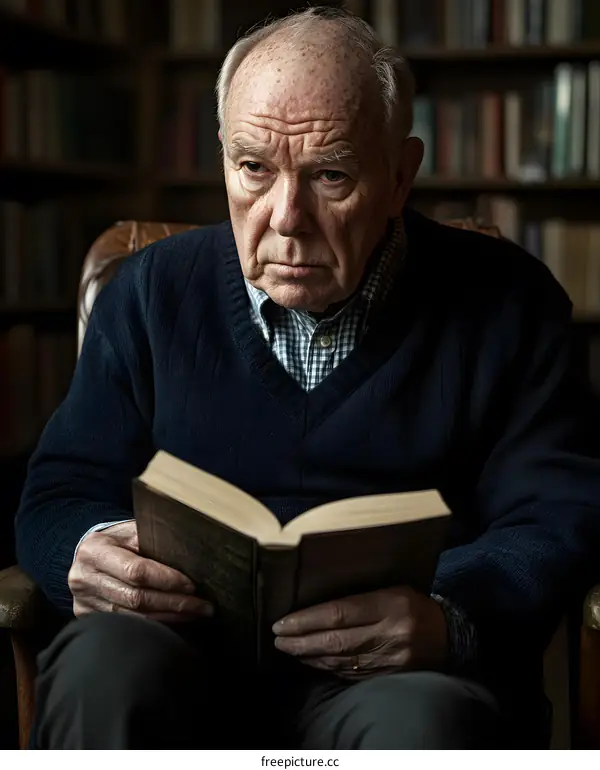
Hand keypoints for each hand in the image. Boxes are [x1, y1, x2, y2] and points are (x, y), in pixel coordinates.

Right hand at [68, 521, 212, 622]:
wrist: (85, 557)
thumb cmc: (116, 541)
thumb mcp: (128, 532)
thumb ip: (151, 540)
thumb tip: (188, 552)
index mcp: (95, 551)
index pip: (136, 570)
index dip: (166, 579)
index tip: (191, 585)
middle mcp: (84, 578)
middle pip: (135, 598)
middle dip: (174, 603)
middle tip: (202, 606)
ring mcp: (83, 602)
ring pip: (132, 618)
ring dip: (169, 618)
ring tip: (195, 615)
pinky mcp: (86, 619)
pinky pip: (126, 626)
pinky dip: (153, 626)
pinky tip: (174, 622)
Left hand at [272, 587, 447, 678]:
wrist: (449, 637)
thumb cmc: (413, 605)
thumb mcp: (392, 590)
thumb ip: (360, 597)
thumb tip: (318, 606)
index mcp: (390, 605)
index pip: (339, 613)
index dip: (307, 619)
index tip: (283, 622)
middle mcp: (390, 633)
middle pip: (335, 640)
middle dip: (301, 641)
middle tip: (278, 638)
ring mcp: (390, 659)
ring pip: (340, 661)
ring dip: (309, 656)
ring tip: (288, 649)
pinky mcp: (389, 677)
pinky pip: (351, 674)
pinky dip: (327, 668)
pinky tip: (312, 661)